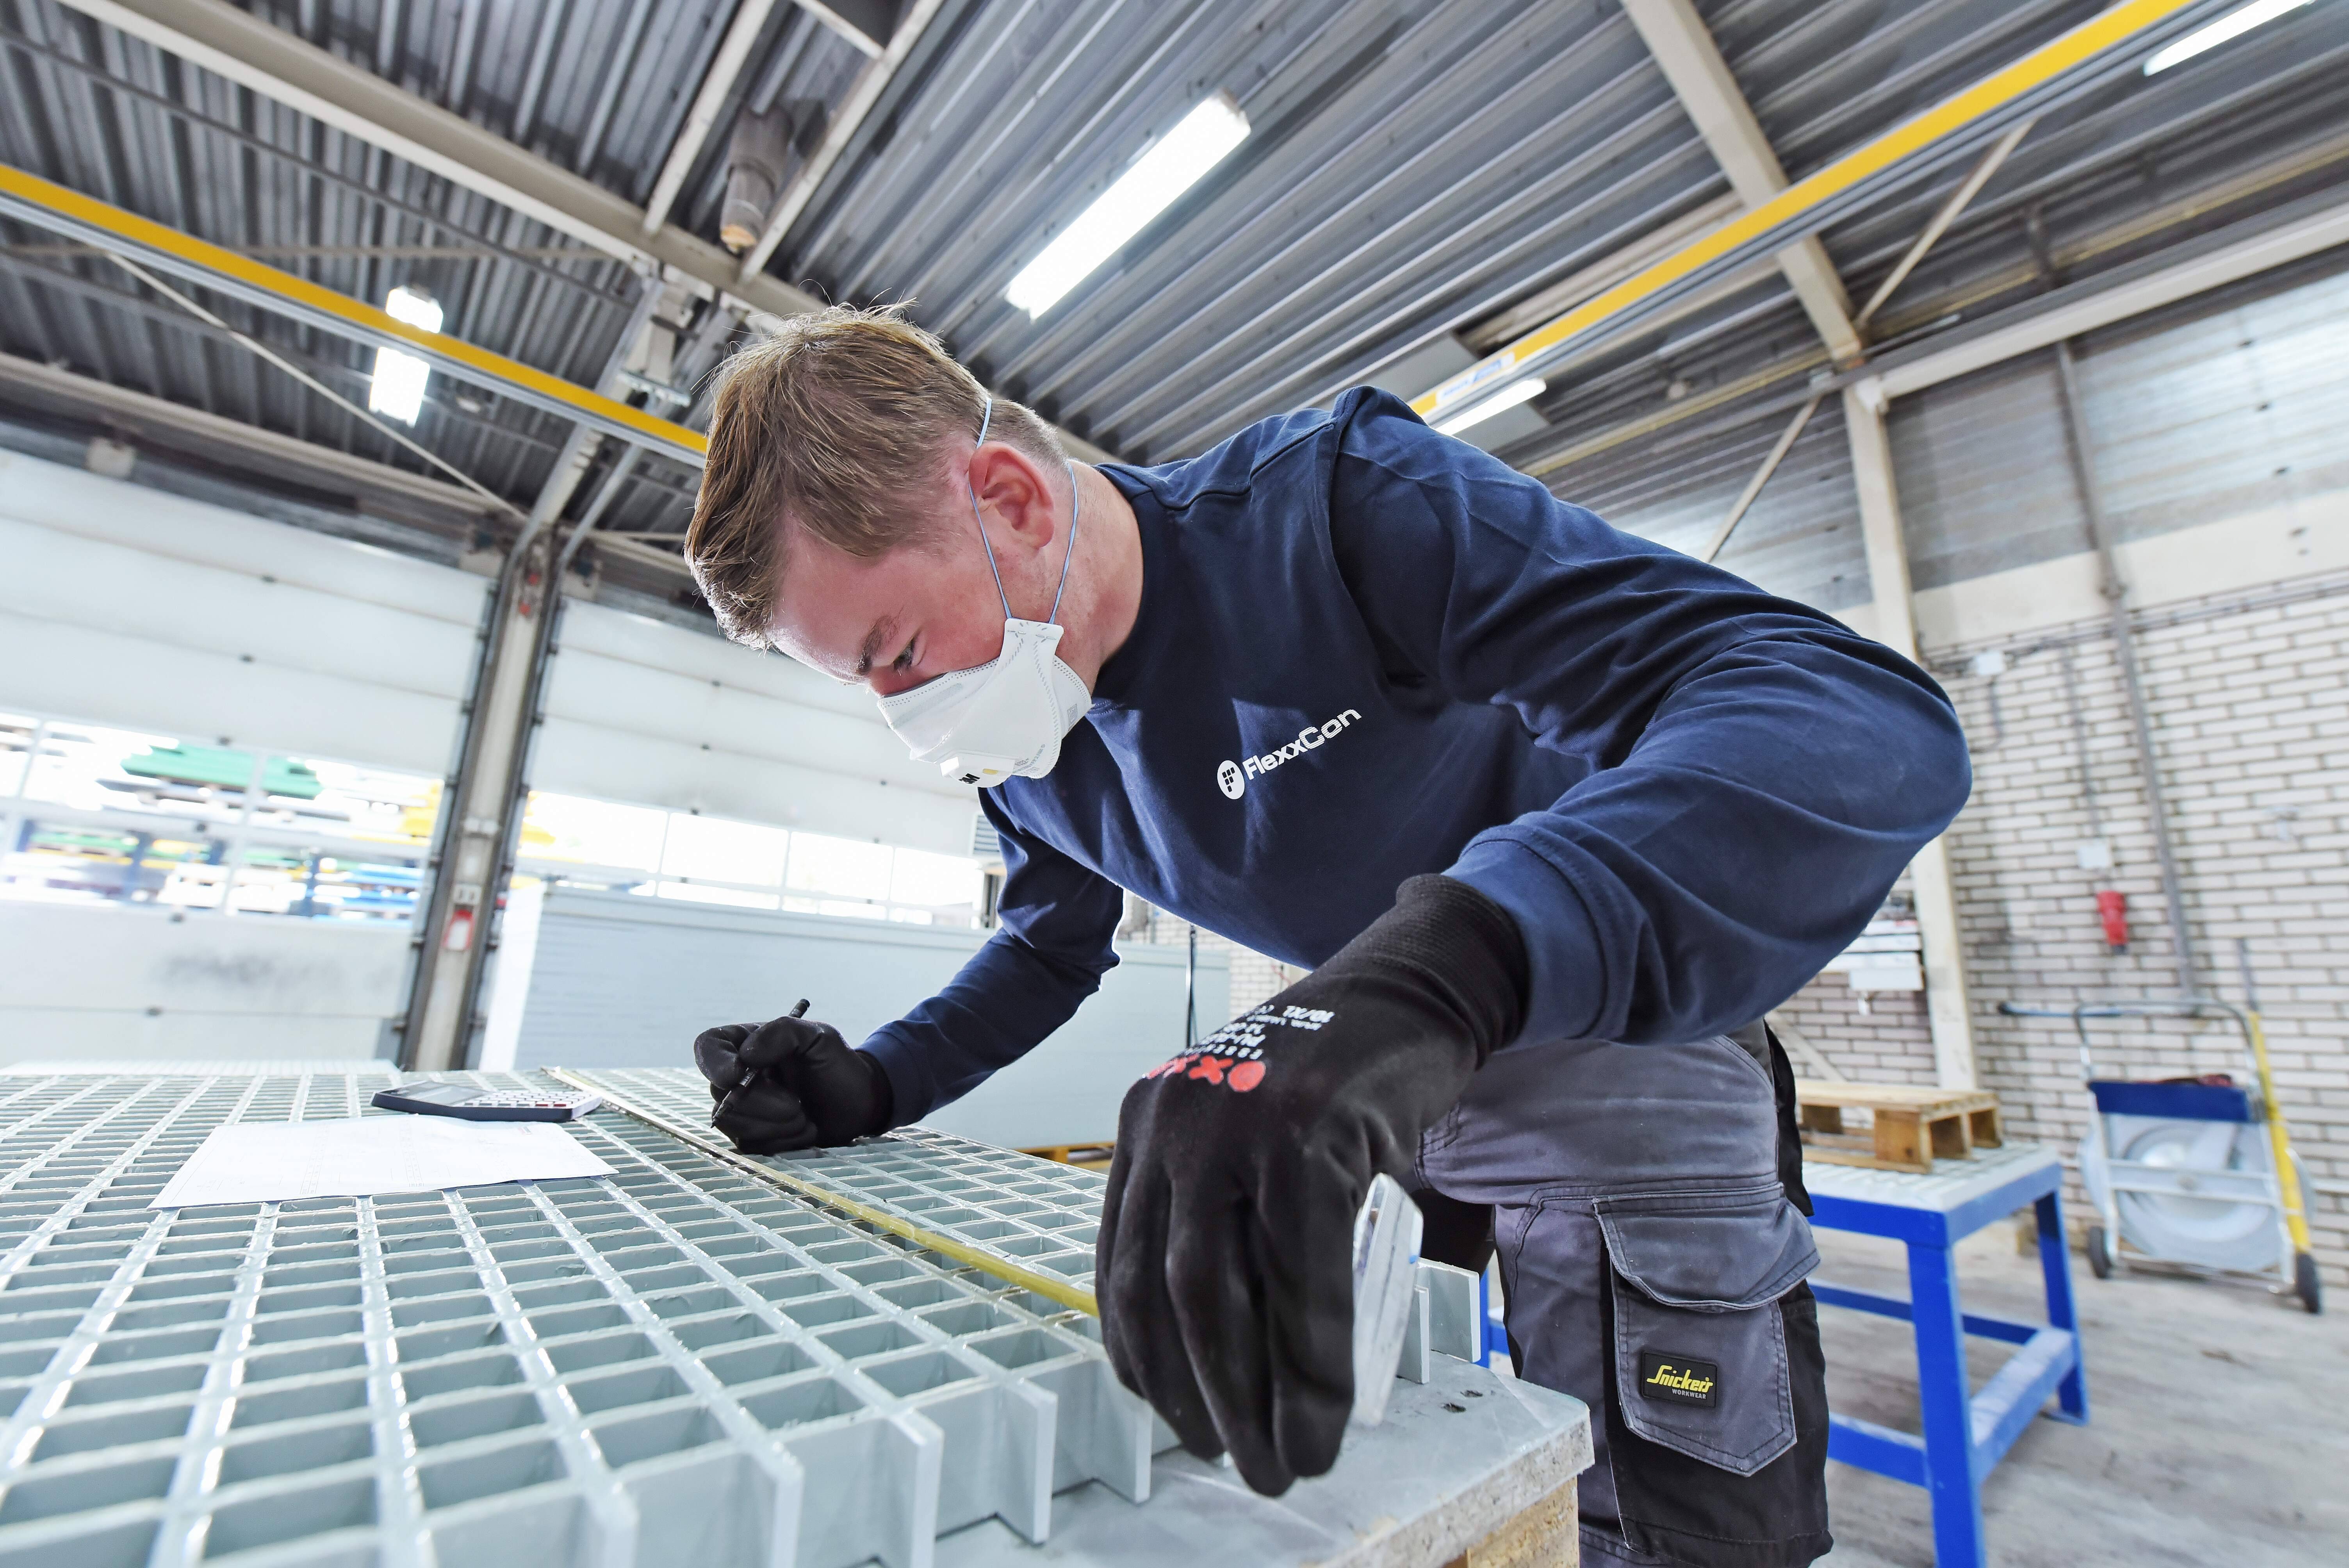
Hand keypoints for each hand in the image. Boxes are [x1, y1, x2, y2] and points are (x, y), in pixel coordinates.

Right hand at [693, 1011, 892, 1153]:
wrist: (858, 1103)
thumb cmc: (837, 1065)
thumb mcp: (818, 1037)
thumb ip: (783, 1032)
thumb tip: (746, 1055)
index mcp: (746, 1043)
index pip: (709, 1047)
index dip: (714, 1064)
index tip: (736, 1076)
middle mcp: (737, 1076)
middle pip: (720, 1092)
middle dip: (761, 1103)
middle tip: (797, 1105)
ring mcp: (742, 1108)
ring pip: (732, 1123)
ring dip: (774, 1125)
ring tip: (805, 1116)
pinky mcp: (752, 1136)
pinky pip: (749, 1145)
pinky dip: (781, 1141)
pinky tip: (804, 1131)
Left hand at [1095, 876, 1527, 1494]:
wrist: (1408, 993)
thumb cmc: (1332, 1083)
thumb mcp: (1246, 1137)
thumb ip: (1217, 1216)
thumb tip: (1217, 1354)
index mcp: (1146, 1124)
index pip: (1118, 1263)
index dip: (1142, 1356)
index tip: (1171, 1417)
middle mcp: (1175, 1120)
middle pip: (1164, 1289)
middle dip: (1196, 1395)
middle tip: (1235, 1462)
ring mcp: (1237, 1121)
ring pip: (1225, 1290)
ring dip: (1254, 1393)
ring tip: (1288, 1455)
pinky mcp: (1306, 1130)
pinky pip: (1303, 1269)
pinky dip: (1316, 1354)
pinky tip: (1329, 1403)